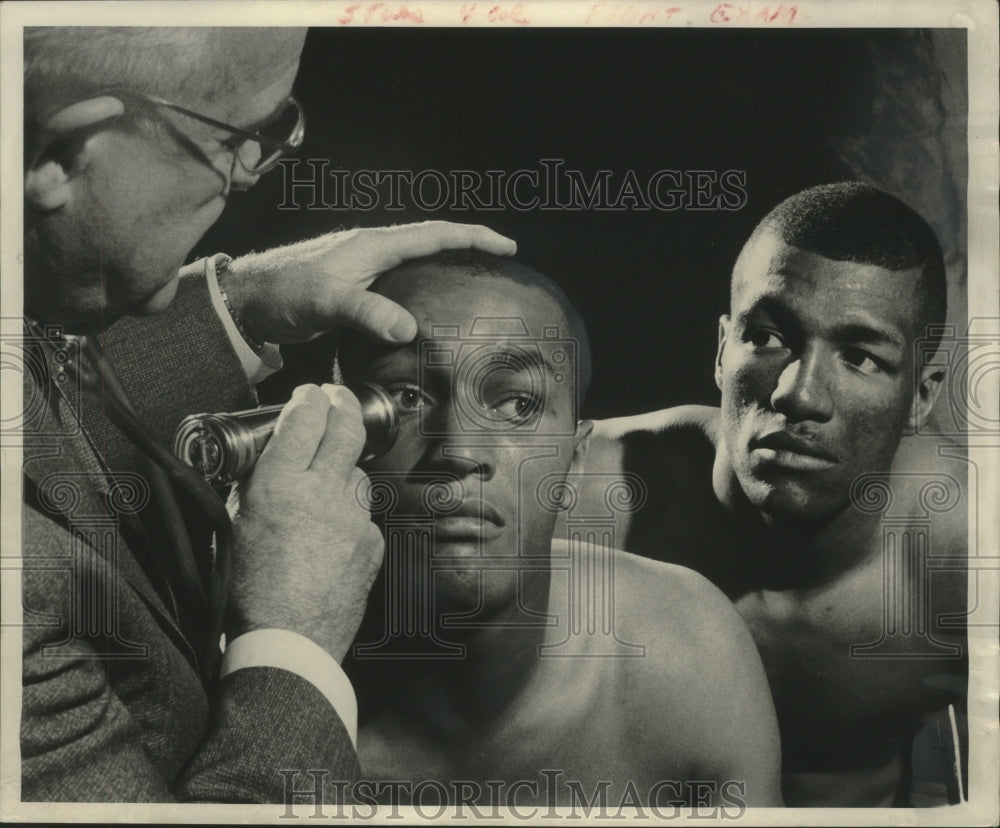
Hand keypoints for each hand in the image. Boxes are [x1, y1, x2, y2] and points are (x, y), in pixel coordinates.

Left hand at [219, 221, 516, 344]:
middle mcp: (374, 251)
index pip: (435, 234)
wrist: (249, 300)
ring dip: (447, 266)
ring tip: (475, 283)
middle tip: (499, 263)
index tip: (506, 247)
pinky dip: (424, 287)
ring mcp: (366, 269)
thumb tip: (407, 329)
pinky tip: (429, 308)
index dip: (473, 237)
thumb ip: (367, 312)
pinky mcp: (358, 288)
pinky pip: (403, 282)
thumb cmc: (284, 292)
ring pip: (418, 262)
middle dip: (468, 247)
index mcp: (374, 245)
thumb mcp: (327, 300)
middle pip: (432, 242)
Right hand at [225, 384, 381, 661]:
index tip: (310, 393)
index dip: (310, 398)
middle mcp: (323, 492)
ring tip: (326, 479)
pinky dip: (349, 513)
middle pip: (347, 428)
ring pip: (357, 472)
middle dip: (342, 403)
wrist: (288, 642)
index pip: (305, 419)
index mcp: (280, 484)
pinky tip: (331, 531)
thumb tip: (264, 464)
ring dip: (344, 467)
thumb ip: (250, 488)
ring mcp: (353, 517)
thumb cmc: (247, 592)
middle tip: (336, 397)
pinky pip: (363, 513)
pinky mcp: (372, 541)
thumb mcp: (232, 528)